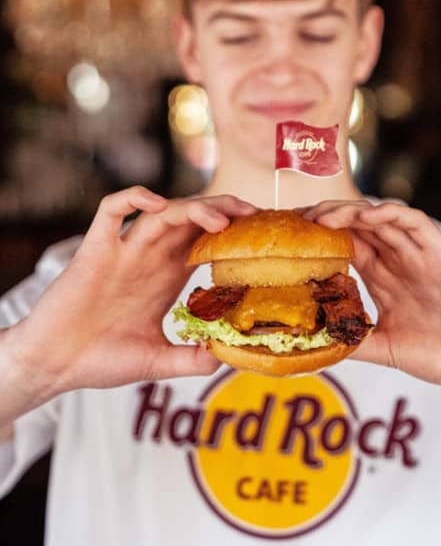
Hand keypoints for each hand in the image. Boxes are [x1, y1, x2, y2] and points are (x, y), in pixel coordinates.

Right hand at [4, 187, 256, 403]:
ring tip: (221, 220)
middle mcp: (149, 258)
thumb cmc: (101, 361)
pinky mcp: (95, 251)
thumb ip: (190, 359)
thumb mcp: (157, 361)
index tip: (260, 234)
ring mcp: (123, 252)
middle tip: (254, 216)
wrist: (54, 366)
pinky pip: (109, 212)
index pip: (205, 242)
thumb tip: (224, 356)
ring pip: (162, 213)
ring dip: (192, 209)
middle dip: (223, 211)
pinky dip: (131, 200)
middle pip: (191, 220)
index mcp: (166, 277)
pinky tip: (155, 204)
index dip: (233, 233)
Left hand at [303, 201, 440, 392]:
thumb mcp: (383, 348)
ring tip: (322, 217)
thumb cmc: (436, 355)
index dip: (319, 235)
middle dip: (326, 217)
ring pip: (380, 219)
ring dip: (349, 212)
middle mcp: (397, 260)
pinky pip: (415, 223)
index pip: (345, 243)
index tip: (291, 234)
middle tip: (299, 221)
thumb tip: (315, 347)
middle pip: (357, 225)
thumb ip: (352, 342)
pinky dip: (390, 215)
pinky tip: (366, 217)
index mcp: (381, 276)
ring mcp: (419, 254)